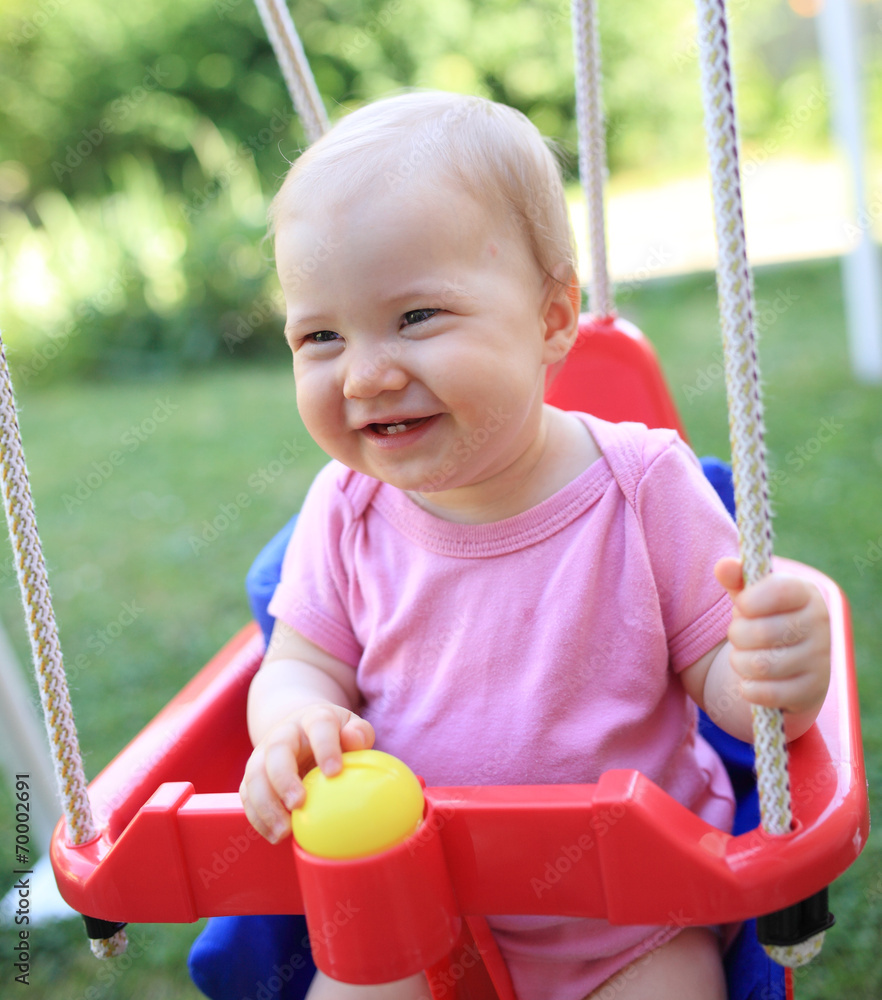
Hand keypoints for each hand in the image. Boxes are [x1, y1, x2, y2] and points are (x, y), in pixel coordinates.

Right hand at [240, 703, 374, 842]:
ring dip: (266, 805)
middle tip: (298, 804)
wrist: (301, 730)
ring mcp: (264, 753)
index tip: (334, 773)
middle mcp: (284, 733)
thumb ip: (359, 733)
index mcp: (313, 719)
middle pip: (277, 750)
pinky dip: (257, 817)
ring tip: (284, 831)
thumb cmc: (334, 735)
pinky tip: (274, 835)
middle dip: (284, 778)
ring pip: (255, 775)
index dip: (325, 747)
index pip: (318, 725)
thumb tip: (354, 740)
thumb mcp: (350, 727)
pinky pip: (247, 795)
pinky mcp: (253, 775)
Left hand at [714, 557, 829, 717]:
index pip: (778, 590)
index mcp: (805, 593)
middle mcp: (819, 624)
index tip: (741, 606)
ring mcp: (819, 660)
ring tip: (743, 656)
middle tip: (739, 634)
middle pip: (761, 632)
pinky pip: (766, 693)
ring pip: (761, 665)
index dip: (750, 600)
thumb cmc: (765, 621)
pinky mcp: (812, 692)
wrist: (791, 666)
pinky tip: (751, 681)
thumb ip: (736, 580)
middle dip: (737, 635)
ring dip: (739, 662)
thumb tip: (723, 566)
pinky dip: (748, 688)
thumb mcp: (750, 597)